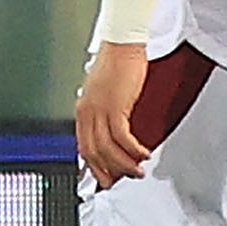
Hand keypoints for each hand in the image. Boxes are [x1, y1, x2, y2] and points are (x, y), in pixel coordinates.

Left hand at [74, 40, 153, 186]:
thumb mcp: (105, 94)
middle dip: (108, 170)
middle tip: (121, 180)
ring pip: (107, 148)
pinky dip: (133, 150)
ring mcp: (99, 110)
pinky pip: (122, 137)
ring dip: (124, 164)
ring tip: (138, 171)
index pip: (83, 145)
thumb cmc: (117, 65)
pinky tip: (143, 154)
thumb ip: (105, 113)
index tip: (104, 177)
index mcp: (83, 110)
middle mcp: (87, 112)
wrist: (123, 45)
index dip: (93, 165)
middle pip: (93, 151)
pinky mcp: (115, 107)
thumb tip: (113, 133)